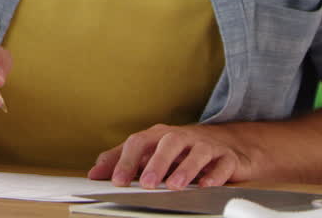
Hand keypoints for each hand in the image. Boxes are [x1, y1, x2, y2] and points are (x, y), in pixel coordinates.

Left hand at [88, 124, 244, 189]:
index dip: (126, 160)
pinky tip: (206, 185)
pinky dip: (214, 175)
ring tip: (174, 185)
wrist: (226, 144)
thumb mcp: (149, 152)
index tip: (116, 180)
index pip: (138, 142)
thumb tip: (94, 172)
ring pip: (196, 152)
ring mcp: (206, 145)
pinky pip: (222, 164)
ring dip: (185, 169)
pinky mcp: (226, 157)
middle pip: (168, 143)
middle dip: (156, 163)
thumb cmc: (181, 150)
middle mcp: (182, 137)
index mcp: (159, 135)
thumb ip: (121, 160)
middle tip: (146, 183)